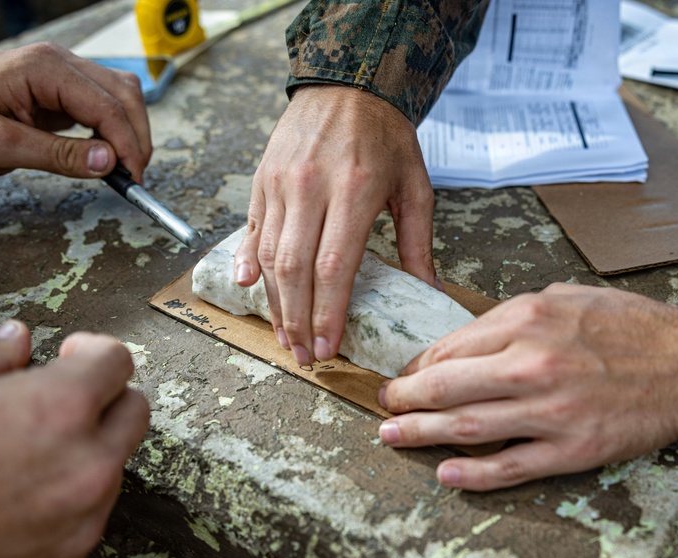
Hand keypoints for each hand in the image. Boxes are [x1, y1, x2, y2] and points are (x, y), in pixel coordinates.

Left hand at [0, 42, 151, 181]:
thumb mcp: (0, 146)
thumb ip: (58, 155)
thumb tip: (108, 162)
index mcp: (45, 69)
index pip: (107, 105)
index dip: (127, 144)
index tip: (133, 178)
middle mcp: (60, 62)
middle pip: (124, 94)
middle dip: (136, 137)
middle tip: (133, 177)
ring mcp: (62, 72)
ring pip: (120, 96)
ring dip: (129, 131)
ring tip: (122, 168)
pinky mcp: (61, 88)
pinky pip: (103, 104)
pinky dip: (113, 129)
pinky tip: (106, 154)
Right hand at [0, 320, 148, 557]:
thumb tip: (16, 341)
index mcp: (59, 408)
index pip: (117, 361)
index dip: (93, 350)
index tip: (73, 354)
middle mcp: (86, 464)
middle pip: (135, 412)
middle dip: (106, 396)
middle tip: (66, 396)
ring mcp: (82, 518)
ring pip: (115, 466)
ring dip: (89, 449)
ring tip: (30, 449)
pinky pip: (90, 515)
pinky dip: (70, 497)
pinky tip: (22, 493)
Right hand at [234, 84, 440, 365]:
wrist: (347, 83)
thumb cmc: (385, 136)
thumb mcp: (415, 185)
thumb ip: (418, 242)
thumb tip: (429, 291)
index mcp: (353, 191)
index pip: (334, 267)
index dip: (327, 313)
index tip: (328, 347)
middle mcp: (311, 188)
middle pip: (296, 270)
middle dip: (298, 321)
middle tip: (305, 356)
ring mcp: (281, 184)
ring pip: (270, 256)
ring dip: (276, 304)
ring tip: (286, 337)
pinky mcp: (262, 181)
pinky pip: (252, 230)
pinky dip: (248, 264)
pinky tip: (249, 291)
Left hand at [377, 284, 677, 490]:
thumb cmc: (627, 325)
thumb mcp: (562, 298)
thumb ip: (509, 319)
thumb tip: (462, 343)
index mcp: (525, 322)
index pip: (449, 349)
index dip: (416, 367)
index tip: (401, 377)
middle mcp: (531, 365)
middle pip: (445, 388)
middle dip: (403, 401)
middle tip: (383, 409)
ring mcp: (550, 411)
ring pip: (467, 427)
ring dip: (421, 435)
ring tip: (393, 438)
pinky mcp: (572, 448)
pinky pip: (511, 466)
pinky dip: (473, 473)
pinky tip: (446, 473)